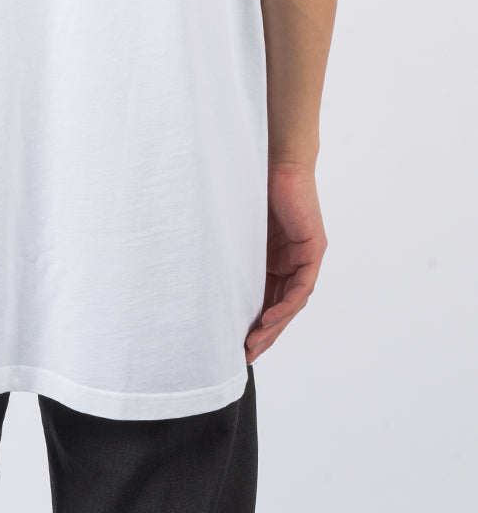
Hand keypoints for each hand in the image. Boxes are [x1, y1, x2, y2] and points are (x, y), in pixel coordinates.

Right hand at [244, 160, 327, 364]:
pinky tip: (269, 320)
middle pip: (280, 306)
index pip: (265, 298)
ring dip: (273, 326)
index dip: (252, 323)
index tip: (235, 344)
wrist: (273, 157)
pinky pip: (301, 287)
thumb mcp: (236, 229)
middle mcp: (290, 260)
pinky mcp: (312, 249)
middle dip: (263, 334)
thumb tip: (199, 273)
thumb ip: (230, 251)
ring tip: (253, 344)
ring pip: (291, 302)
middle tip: (245, 356)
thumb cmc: (250, 185)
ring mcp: (303, 256)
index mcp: (272, 257)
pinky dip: (286, 306)